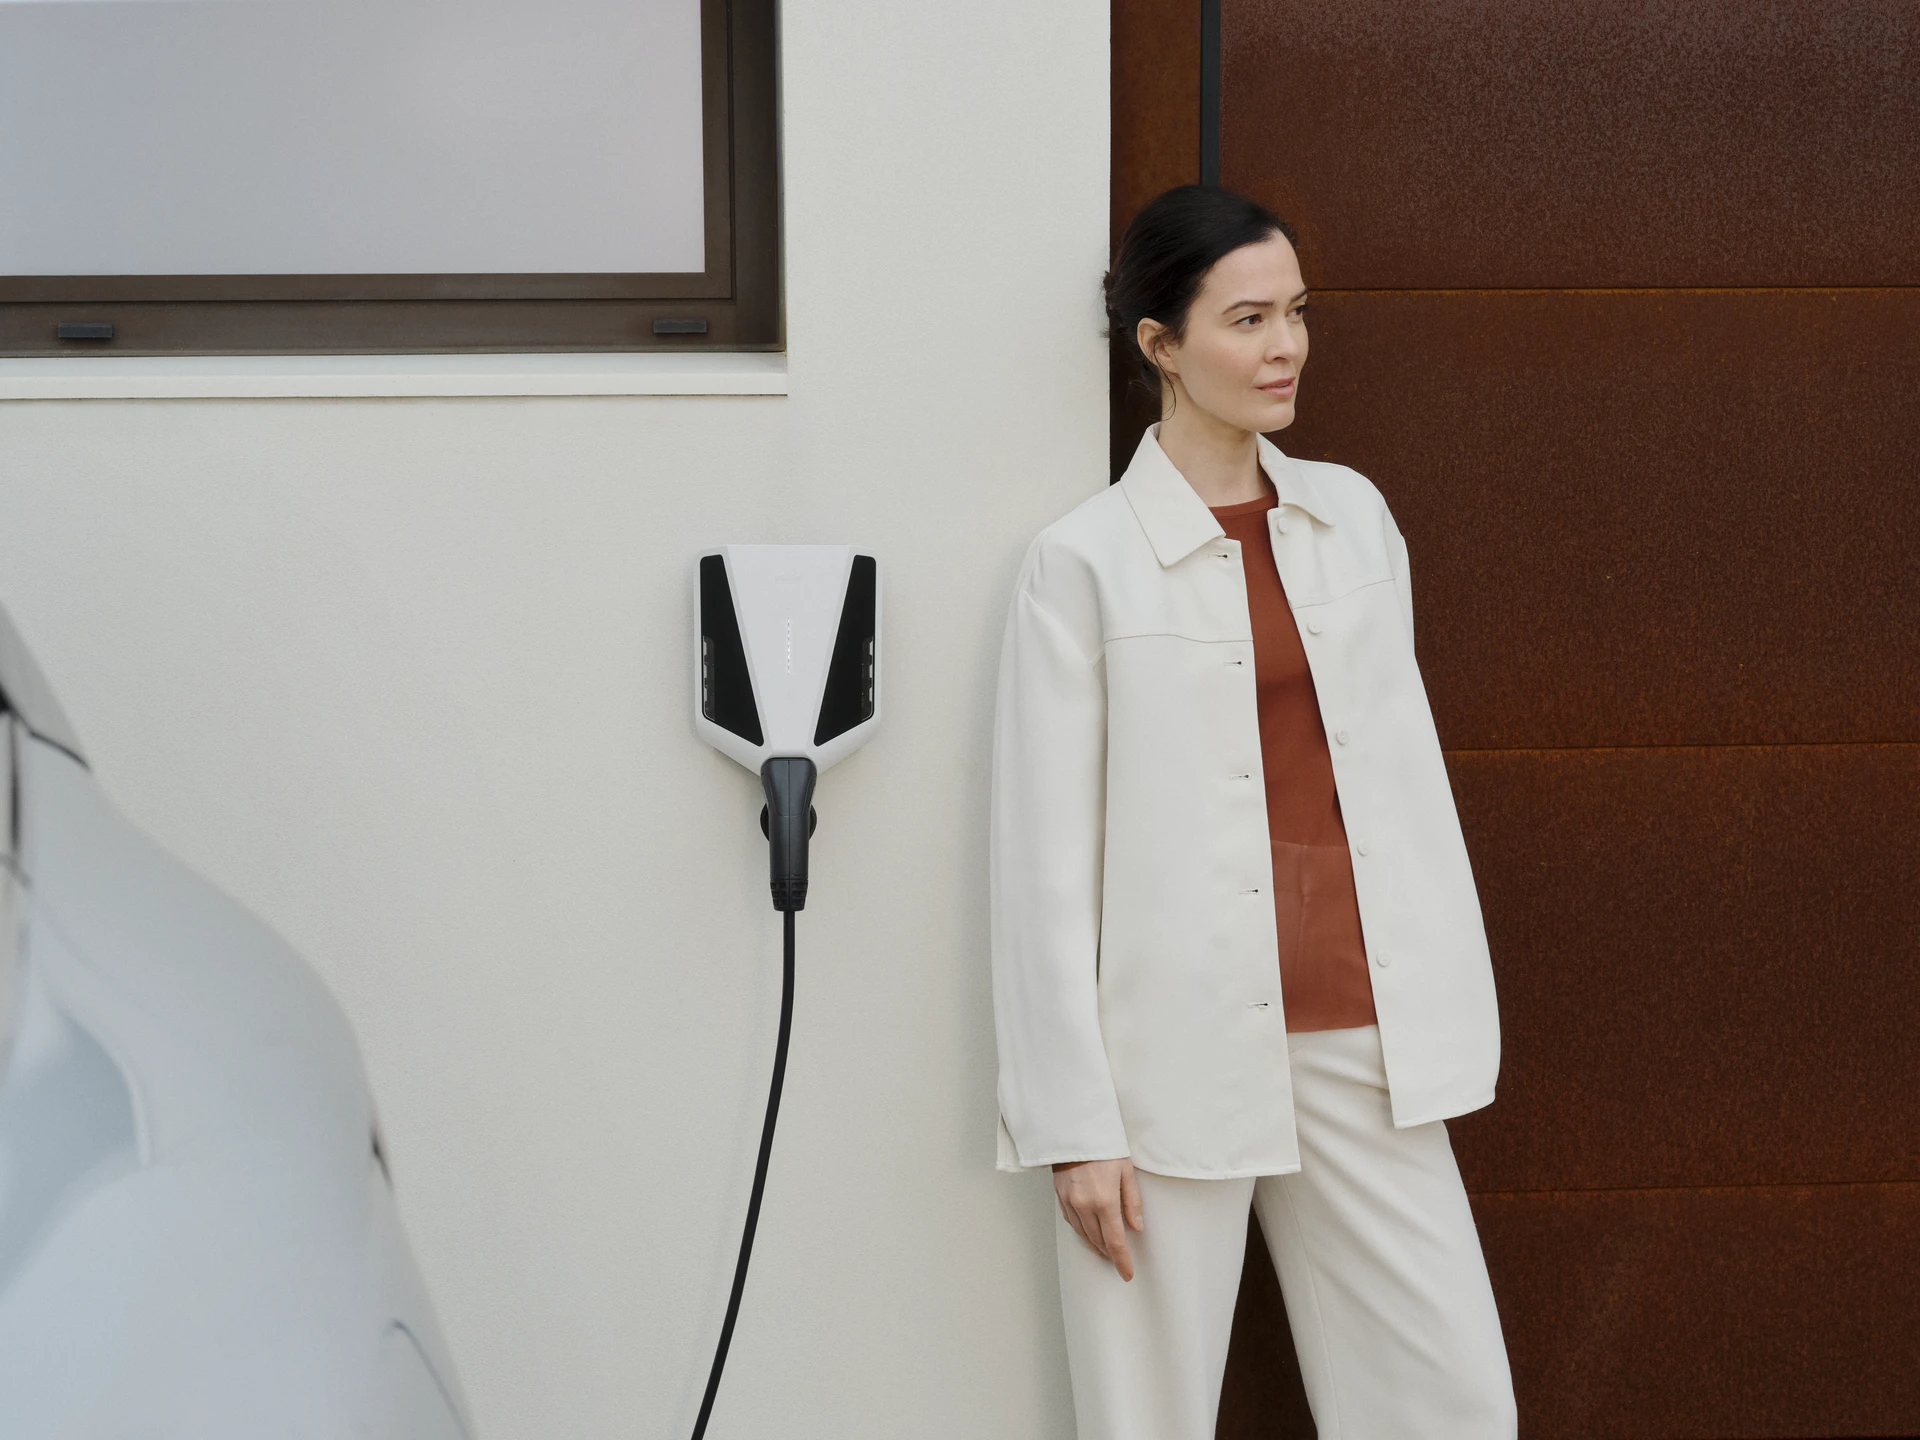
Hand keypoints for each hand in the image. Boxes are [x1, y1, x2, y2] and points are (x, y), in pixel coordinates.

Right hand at [1052, 1157, 1144, 1280]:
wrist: (1073, 1129)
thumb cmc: (1103, 1145)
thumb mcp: (1126, 1171)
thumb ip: (1132, 1201)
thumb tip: (1136, 1226)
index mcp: (1104, 1201)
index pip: (1115, 1241)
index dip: (1122, 1260)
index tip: (1127, 1273)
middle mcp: (1084, 1205)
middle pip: (1098, 1241)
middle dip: (1109, 1254)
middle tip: (1119, 1261)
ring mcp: (1070, 1201)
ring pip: (1083, 1234)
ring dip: (1095, 1245)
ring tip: (1105, 1251)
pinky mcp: (1060, 1195)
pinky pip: (1071, 1222)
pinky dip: (1081, 1231)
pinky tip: (1088, 1232)